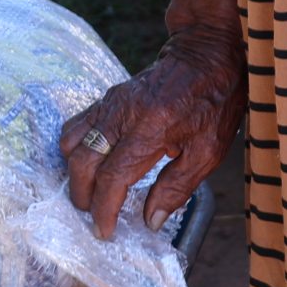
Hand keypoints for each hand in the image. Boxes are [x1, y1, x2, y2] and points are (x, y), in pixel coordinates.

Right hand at [60, 24, 242, 238]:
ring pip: (72, 142)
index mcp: (151, 130)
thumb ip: (177, 187)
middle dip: (83, 196)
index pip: (113, 177)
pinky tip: (89, 164)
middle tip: (94, 217)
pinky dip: (74, 149)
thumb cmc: (214, 103)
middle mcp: (123, 114)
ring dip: (75, 174)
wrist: (207, 54)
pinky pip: (76, 124)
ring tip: (90, 194)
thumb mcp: (209, 151)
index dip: (104, 209)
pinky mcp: (107, 96)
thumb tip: (149, 221)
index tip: (105, 231)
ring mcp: (110, 102)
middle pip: (83, 162)